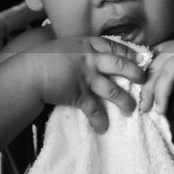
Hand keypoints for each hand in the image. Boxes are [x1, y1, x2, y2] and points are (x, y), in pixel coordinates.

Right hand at [24, 36, 148, 133]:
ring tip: (130, 110)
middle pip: (120, 65)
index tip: (141, 59)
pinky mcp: (79, 94)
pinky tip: (103, 128)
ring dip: (124, 101)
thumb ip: (80, 50)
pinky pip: (94, 109)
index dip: (130, 53)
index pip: (114, 47)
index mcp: (87, 45)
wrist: (29, 73)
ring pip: (113, 90)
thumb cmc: (43, 58)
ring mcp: (86, 77)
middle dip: (136, 73)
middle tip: (144, 80)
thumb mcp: (64, 46)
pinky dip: (99, 120)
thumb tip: (90, 54)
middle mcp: (90, 59)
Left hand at [140, 40, 173, 114]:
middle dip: (147, 92)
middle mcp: (172, 49)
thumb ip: (162, 75)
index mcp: (163, 49)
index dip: (137, 81)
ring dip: (161, 95)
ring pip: (166, 74)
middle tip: (144, 108)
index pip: (145, 65)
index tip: (134, 97)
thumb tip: (144, 97)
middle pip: (153, 71)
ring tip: (160, 110)